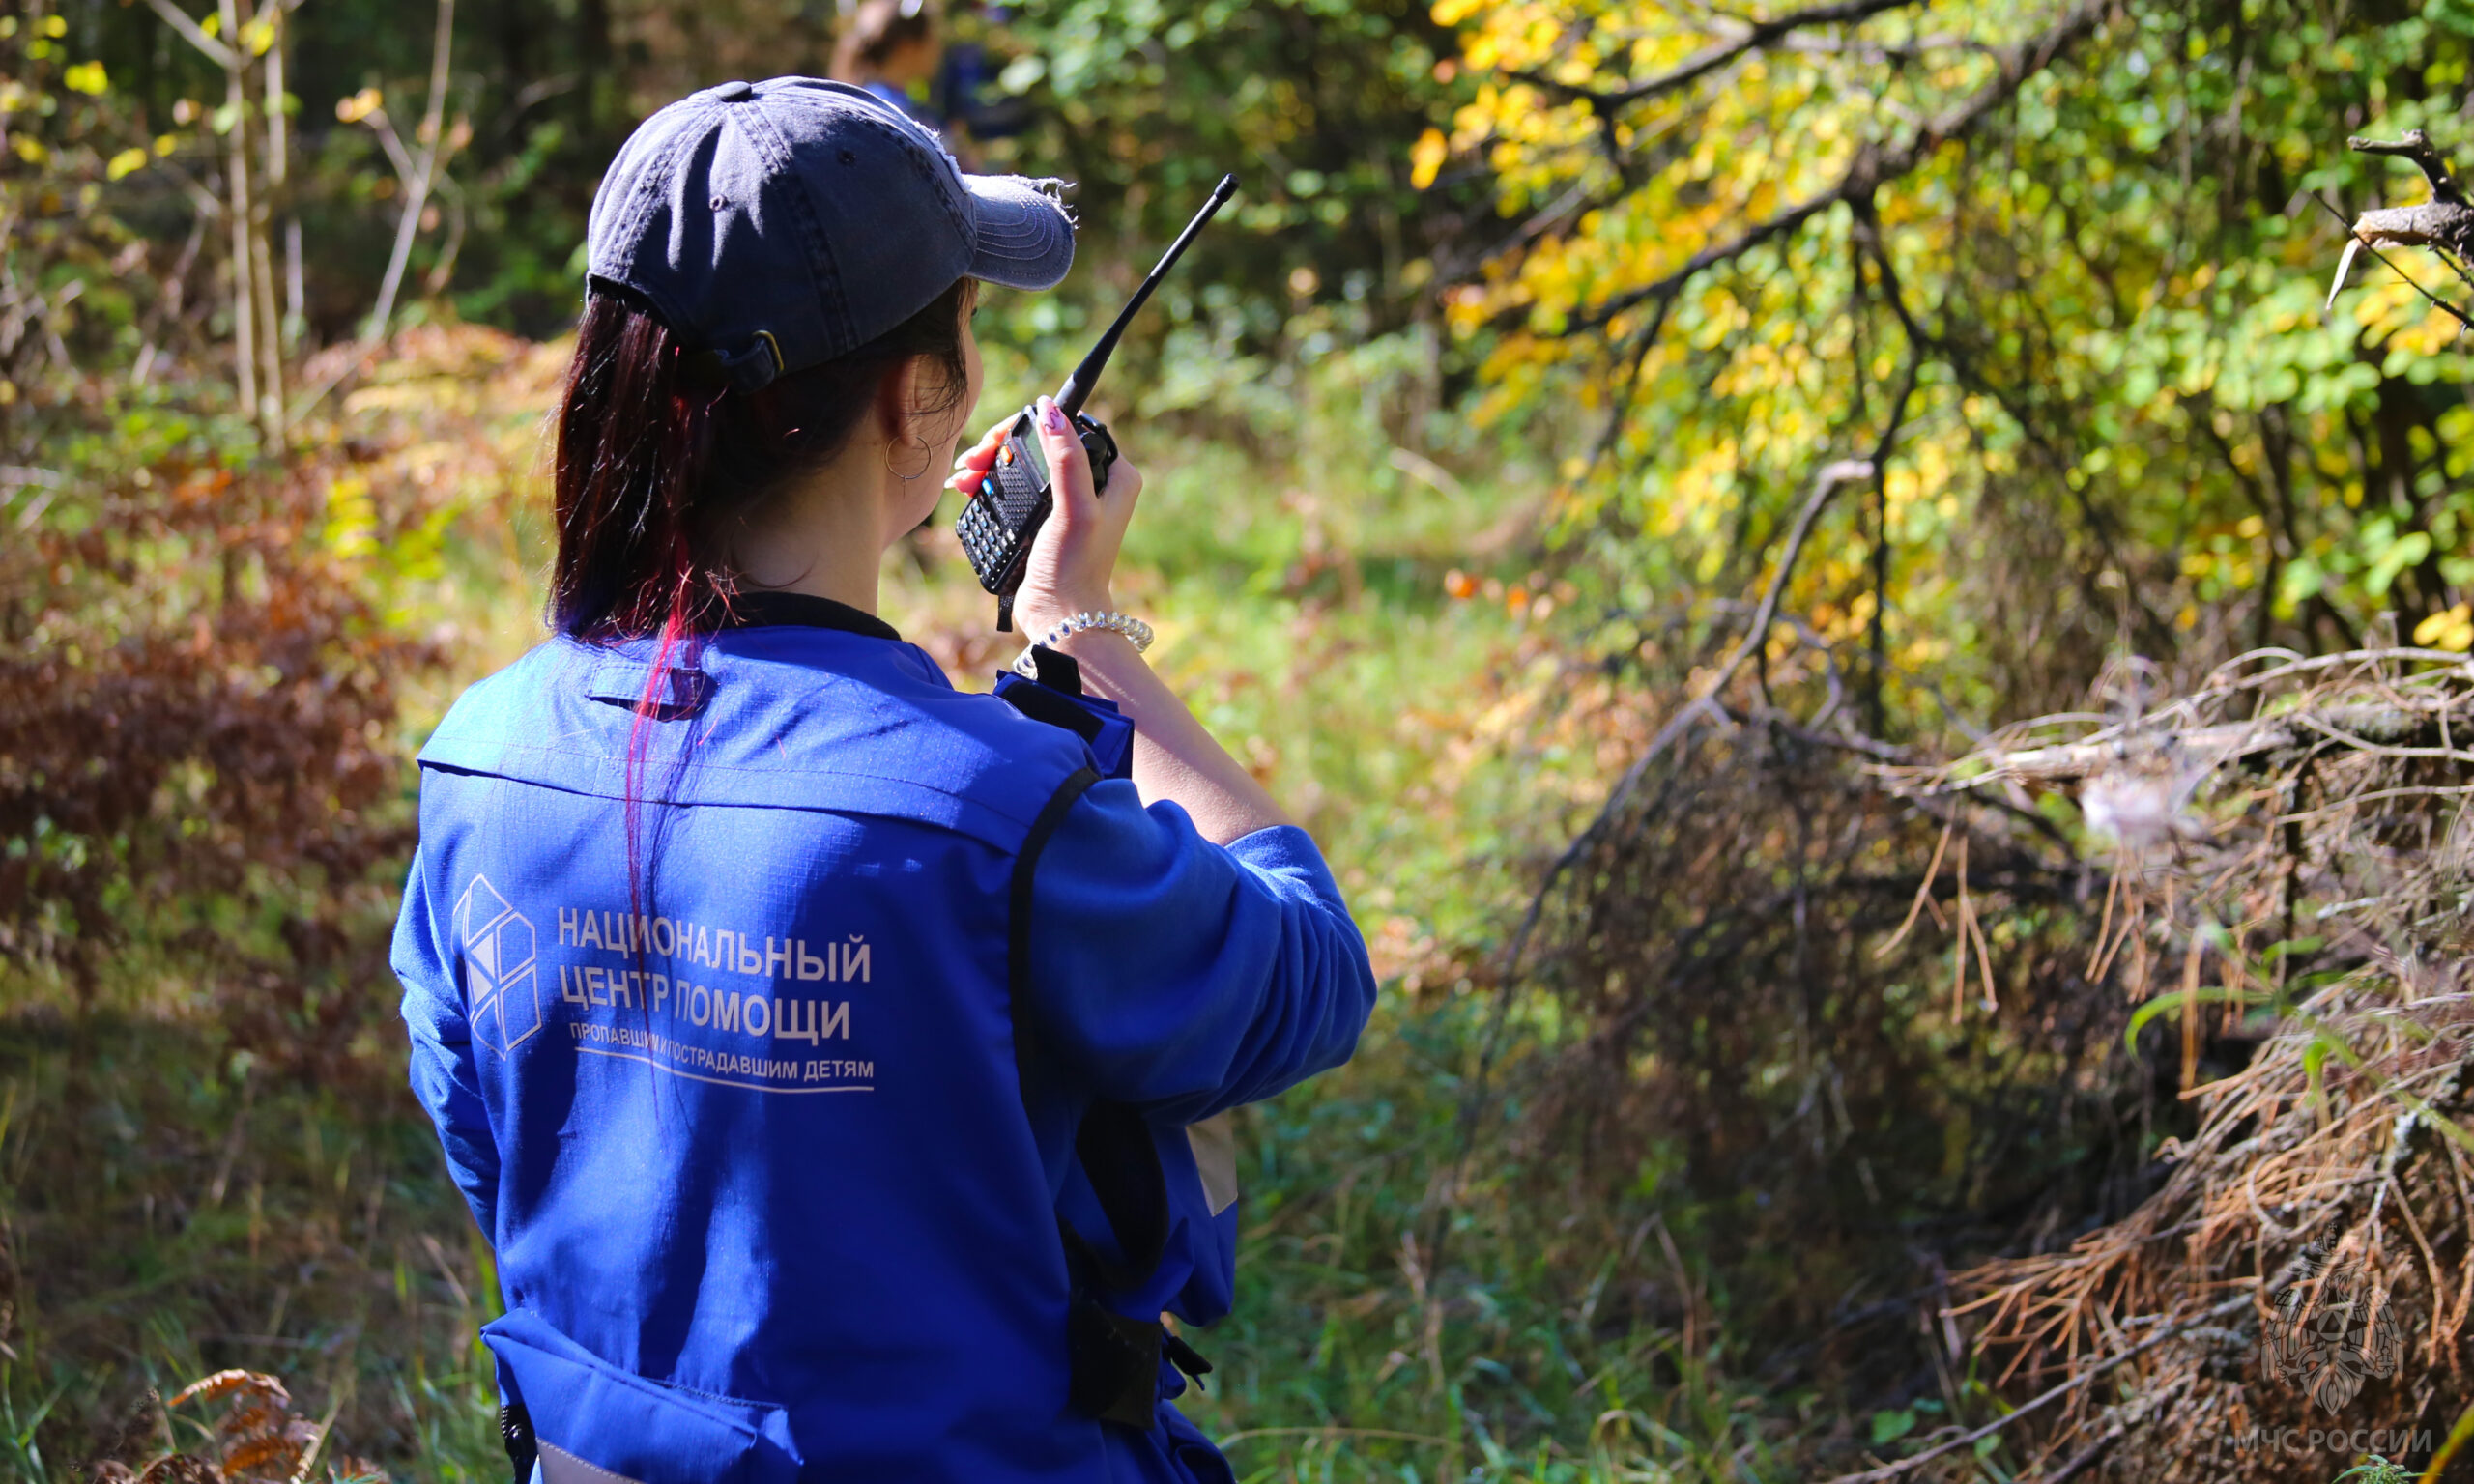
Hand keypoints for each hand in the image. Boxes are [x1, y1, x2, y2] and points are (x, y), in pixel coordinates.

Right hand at [947, 396, 1142, 638]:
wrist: (1060, 616)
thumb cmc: (1075, 568)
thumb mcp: (1073, 508)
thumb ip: (1065, 458)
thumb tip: (1050, 408)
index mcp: (1115, 474)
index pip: (1070, 428)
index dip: (1032, 426)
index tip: (1000, 438)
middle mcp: (1095, 483)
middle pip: (1043, 444)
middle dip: (1003, 447)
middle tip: (975, 458)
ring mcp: (1069, 501)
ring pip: (1025, 464)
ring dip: (992, 465)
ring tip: (964, 475)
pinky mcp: (1047, 518)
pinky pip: (1017, 487)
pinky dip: (993, 484)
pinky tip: (969, 487)